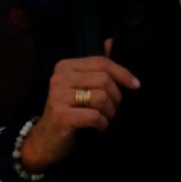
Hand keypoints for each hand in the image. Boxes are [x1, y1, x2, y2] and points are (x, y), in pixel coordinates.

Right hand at [19, 39, 139, 171]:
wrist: (44, 140)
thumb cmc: (67, 110)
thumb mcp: (79, 85)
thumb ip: (95, 65)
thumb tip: (110, 41)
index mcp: (65, 66)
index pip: (101, 63)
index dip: (123, 73)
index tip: (136, 85)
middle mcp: (59, 78)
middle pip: (104, 80)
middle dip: (116, 97)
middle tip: (113, 109)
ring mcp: (58, 97)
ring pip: (101, 98)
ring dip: (110, 112)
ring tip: (106, 118)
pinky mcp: (61, 116)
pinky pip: (94, 116)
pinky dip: (103, 123)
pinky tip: (100, 127)